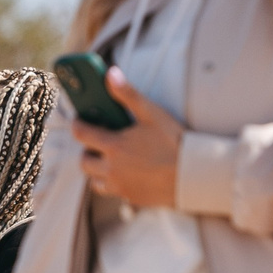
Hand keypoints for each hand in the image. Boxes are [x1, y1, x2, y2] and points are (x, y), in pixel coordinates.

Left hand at [74, 67, 181, 209]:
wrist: (194, 173)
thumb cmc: (174, 141)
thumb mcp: (152, 113)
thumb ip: (128, 94)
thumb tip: (110, 75)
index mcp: (114, 147)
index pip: (81, 134)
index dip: (78, 125)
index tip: (79, 121)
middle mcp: (111, 169)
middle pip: (83, 161)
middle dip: (87, 150)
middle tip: (97, 142)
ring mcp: (119, 186)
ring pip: (93, 179)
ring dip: (96, 169)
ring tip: (110, 158)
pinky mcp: (129, 197)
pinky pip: (111, 191)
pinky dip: (111, 182)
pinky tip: (125, 173)